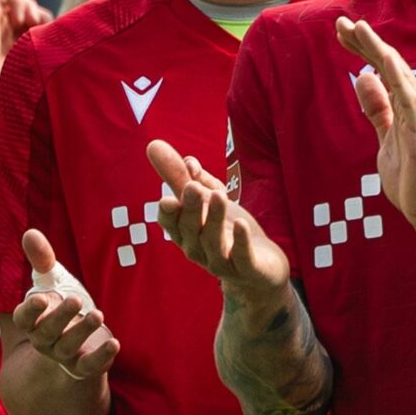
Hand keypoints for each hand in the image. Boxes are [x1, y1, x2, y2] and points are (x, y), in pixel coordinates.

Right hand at [0, 0, 50, 79]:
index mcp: (14, 43)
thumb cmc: (2, 77)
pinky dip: (17, 1)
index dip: (47, 27)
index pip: (37, 25)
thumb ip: (42, 52)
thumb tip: (64, 43)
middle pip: (31, 10)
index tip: (50, 40)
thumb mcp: (30, 64)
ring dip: (31, 8)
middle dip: (41, 17)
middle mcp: (4, 28)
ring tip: (31, 24)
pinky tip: (19, 20)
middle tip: (42, 31)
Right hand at [10, 230, 118, 379]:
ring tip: (98, 314)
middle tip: (76, 300)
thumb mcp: (51, 281)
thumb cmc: (59, 304)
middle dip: (60, 317)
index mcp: (32, 320)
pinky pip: (88, 366)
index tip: (40, 299)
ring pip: (67, 347)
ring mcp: (62, 355)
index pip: (23, 318)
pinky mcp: (82, 365)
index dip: (30, 310)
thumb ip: (42, 259)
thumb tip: (30, 232)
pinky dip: (101, 357)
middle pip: (46, 332)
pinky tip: (115, 344)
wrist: (75, 340)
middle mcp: (43, 340)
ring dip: (82, 331)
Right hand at [148, 140, 289, 294]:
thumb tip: (155, 145)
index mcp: (186, 232)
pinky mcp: (246, 270)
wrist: (260, 268)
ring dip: (215, 218)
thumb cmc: (227, 230)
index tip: (167, 199)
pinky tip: (241, 224)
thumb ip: (181, 175)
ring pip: (213, 242)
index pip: (170, 223)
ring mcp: (221, 262)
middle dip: (191, 208)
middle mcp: (198, 249)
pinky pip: (241, 258)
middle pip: (190, 229)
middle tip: (193, 186)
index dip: (169, 213)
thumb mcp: (206, 199)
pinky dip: (240, 242)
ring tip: (219, 195)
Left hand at [334, 18, 415, 232]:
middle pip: (388, 62)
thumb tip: (362, 78)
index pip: (383, 68)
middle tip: (340, 22)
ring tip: (356, 28)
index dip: (363, 48)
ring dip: (376, 47)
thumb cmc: (413, 175)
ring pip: (396, 70)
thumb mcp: (385, 136)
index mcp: (407, 103)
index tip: (342, 32)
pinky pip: (407, 93)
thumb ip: (377, 109)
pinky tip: (380, 54)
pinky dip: (394, 71)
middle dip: (364, 41)